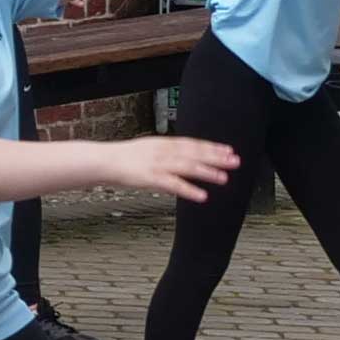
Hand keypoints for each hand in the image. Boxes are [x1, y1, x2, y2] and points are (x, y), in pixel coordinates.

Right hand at [107, 134, 250, 203]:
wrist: (104, 161)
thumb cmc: (124, 159)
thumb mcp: (148, 151)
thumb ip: (166, 156)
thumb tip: (182, 163)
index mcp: (163, 143)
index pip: (192, 144)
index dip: (211, 147)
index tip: (228, 150)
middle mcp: (163, 151)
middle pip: (194, 153)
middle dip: (216, 158)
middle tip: (235, 161)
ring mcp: (157, 164)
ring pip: (187, 167)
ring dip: (207, 172)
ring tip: (224, 178)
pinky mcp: (150, 178)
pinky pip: (173, 184)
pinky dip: (189, 190)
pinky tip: (202, 196)